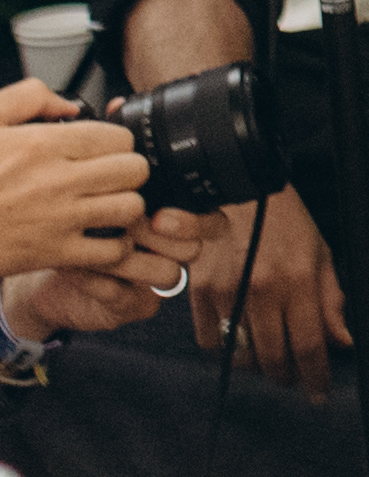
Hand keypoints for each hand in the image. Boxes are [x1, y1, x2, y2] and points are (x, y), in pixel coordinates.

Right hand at [0, 80, 147, 278]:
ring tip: (108, 203)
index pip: (116, 137)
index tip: (105, 149)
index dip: (116, 141)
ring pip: (130, 208)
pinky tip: (98, 235)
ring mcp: (57, 220)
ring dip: (125, 205)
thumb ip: (28, 99)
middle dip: (128, 169)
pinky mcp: (51, 254)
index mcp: (41, 145)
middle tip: (112, 175)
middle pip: (133, 169)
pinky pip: (111, 250)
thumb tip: (68, 105)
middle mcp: (55, 181)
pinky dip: (113, 245)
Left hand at [1, 206, 210, 336]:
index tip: (160, 216)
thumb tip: (130, 169)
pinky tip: (74, 265)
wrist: (47, 274)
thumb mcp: (102, 200)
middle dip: (157, 238)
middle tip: (124, 228)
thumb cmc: (77, 230)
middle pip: (192, 248)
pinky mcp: (132, 307)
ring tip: (92, 244)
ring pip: (167, 273)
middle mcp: (170, 253)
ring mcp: (154, 283)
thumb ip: (123, 188)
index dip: (194, 221)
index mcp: (174, 223)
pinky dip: (96, 279)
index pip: (213, 223)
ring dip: (125, 258)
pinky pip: (124, 294)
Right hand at [191, 184, 350, 399]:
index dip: (316, 377)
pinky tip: (237, 337)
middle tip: (292, 378)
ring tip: (266, 357)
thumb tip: (341, 342)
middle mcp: (262, 291)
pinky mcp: (199, 291)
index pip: (309, 345)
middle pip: (272, 358)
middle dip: (285, 377)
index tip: (319, 395)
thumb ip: (332, 301)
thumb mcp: (322, 254)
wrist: (240, 190)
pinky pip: (208, 340)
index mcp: (299, 281)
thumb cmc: (287, 221)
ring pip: (238, 355)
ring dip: (254, 365)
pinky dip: (222, 348)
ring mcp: (227, 293)